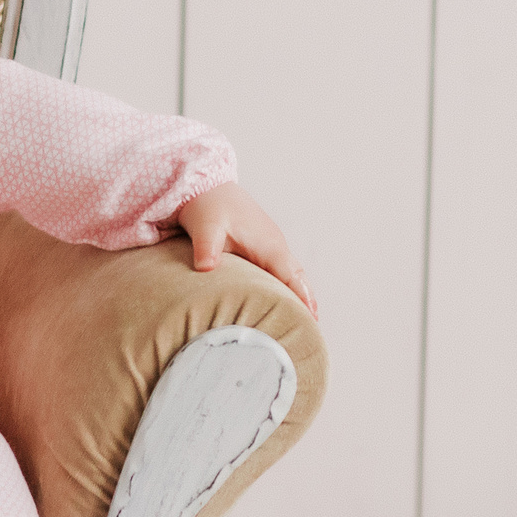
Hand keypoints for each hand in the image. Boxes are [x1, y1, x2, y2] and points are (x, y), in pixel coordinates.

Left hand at [175, 181, 317, 317]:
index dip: (302, 300)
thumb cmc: (208, 205)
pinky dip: (288, 285)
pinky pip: (281, 269)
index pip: (292, 278)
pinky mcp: (262, 245)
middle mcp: (276, 246)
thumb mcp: (205, 226)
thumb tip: (206, 267)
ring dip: (299, 295)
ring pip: (292, 275)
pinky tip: (283, 300)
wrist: (205, 184)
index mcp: (268, 245)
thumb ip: (206, 247)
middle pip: (298, 279)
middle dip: (307, 303)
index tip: (310, 321)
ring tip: (303, 322)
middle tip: (310, 331)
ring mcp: (271, 245)